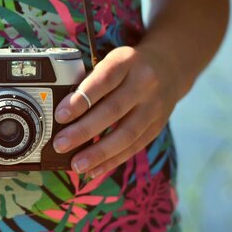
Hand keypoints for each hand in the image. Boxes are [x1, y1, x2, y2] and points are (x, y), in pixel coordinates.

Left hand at [53, 46, 182, 177]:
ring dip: (99, 153)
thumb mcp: (110, 62)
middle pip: (113, 110)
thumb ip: (89, 82)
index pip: (102, 81)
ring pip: (126, 133)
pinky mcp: (157, 126)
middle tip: (60, 145)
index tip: (60, 115)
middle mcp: (144, 83)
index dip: (81, 99)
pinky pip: (134, 147)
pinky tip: (94, 170)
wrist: (170, 67)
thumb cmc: (127, 67)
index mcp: (126, 62)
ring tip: (76, 165)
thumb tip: (62, 114)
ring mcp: (154, 106)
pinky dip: (112, 160)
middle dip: (84, 131)